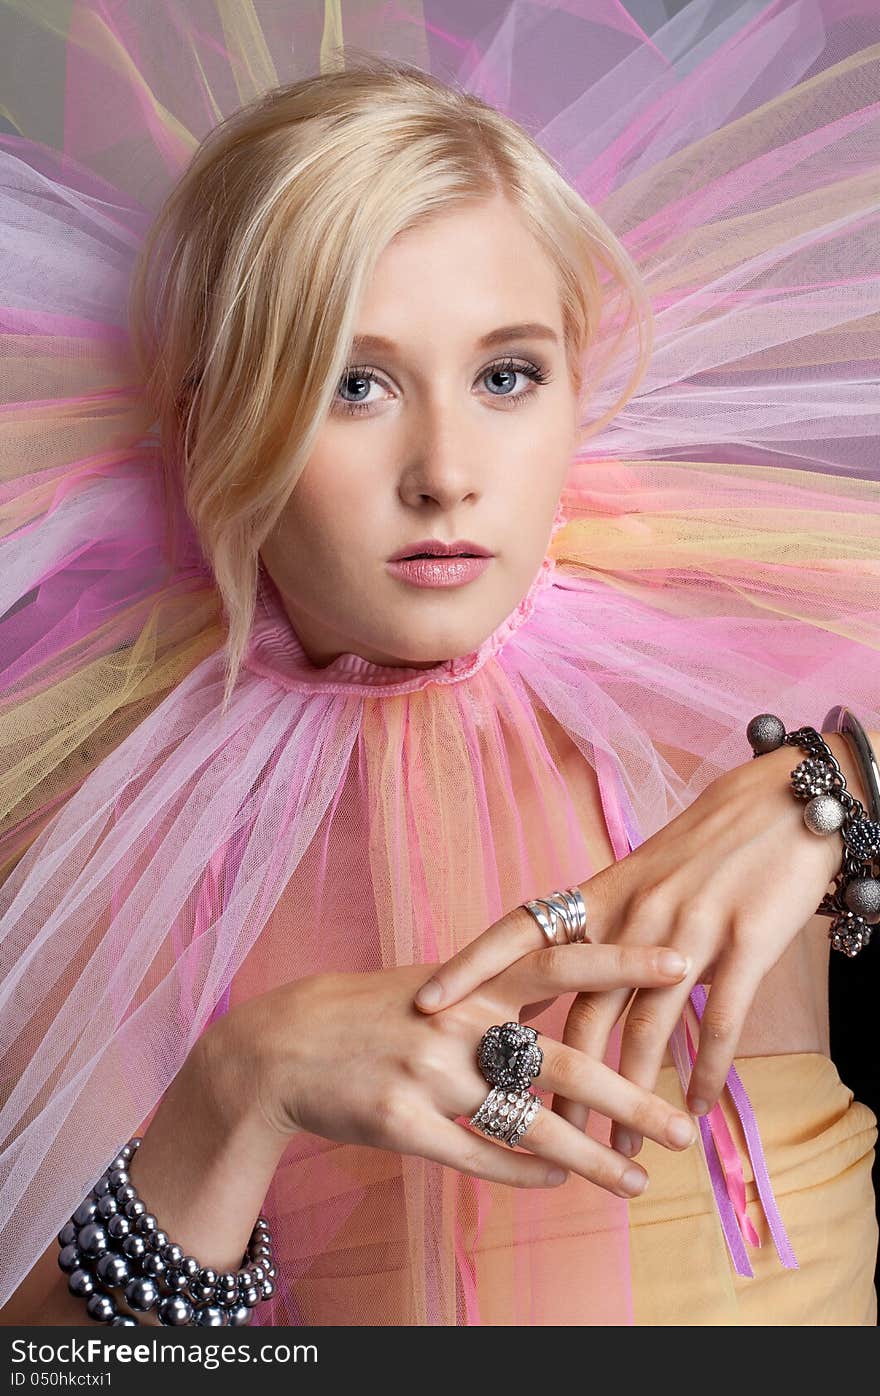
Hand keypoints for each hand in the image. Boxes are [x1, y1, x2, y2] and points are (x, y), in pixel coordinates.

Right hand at [208, 949, 697, 1200]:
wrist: (278, 1047)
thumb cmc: (365, 1012)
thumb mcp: (432, 983)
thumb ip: (495, 987)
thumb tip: (568, 989)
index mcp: (469, 979)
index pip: (558, 961)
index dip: (619, 961)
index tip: (680, 964)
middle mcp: (456, 1021)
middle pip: (561, 1057)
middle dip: (629, 1093)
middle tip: (683, 1125)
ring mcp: (428, 1073)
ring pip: (528, 1119)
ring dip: (589, 1154)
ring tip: (636, 1181)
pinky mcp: (401, 1122)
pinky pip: (478, 1155)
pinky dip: (523, 1171)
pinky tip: (556, 1180)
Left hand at [412, 739, 846, 1150]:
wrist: (787, 803)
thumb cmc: (712, 842)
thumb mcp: (645, 872)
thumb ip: (606, 923)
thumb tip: (570, 976)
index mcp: (603, 890)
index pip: (519, 929)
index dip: (470, 964)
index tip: (425, 1002)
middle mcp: (636, 910)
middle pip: (582, 1007)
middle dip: (554, 1076)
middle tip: (530, 1129)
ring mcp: (691, 927)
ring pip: (647, 1028)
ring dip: (627, 1096)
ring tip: (612, 1151)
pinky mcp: (746, 942)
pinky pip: (718, 1021)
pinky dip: (706, 1069)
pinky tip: (695, 1107)